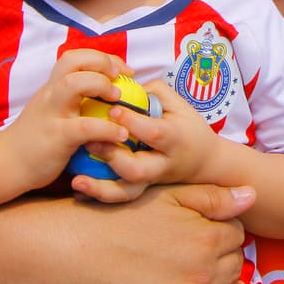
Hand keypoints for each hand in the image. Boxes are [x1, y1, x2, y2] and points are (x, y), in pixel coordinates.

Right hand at [1, 49, 133, 191]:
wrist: (5, 164)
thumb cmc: (34, 138)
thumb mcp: (50, 110)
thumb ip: (70, 99)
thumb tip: (105, 94)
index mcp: (52, 87)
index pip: (76, 57)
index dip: (103, 57)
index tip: (122, 70)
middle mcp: (51, 94)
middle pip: (73, 60)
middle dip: (102, 62)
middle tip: (120, 78)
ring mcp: (52, 114)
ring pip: (73, 84)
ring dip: (101, 85)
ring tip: (118, 99)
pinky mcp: (57, 137)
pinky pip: (85, 126)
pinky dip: (108, 128)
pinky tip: (121, 135)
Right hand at [52, 184, 255, 283]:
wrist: (71, 254)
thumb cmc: (115, 218)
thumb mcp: (165, 195)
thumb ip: (211, 197)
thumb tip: (251, 196)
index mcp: (207, 237)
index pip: (236, 234)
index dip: (221, 229)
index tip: (203, 230)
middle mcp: (205, 274)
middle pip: (234, 265)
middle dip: (221, 257)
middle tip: (196, 252)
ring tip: (200, 279)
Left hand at [77, 79, 219, 196]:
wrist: (205, 162)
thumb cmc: (187, 127)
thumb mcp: (178, 104)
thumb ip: (152, 92)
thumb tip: (120, 86)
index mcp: (174, 138)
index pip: (152, 132)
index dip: (131, 121)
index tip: (111, 109)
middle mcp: (161, 164)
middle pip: (137, 170)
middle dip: (113, 157)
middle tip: (91, 141)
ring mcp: (150, 180)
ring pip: (126, 192)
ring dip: (100, 186)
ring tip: (78, 177)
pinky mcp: (140, 189)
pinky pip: (119, 197)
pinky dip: (98, 194)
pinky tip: (79, 188)